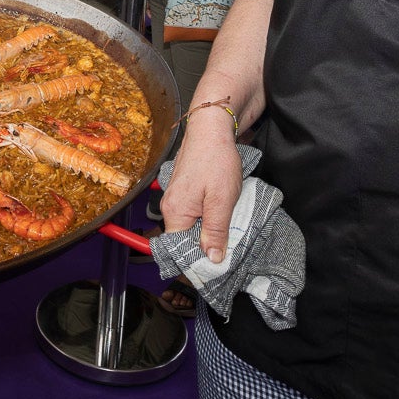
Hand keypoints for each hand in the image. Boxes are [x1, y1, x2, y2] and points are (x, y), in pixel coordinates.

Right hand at [161, 107, 243, 262]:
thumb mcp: (221, 200)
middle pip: (184, 240)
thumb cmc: (216, 160)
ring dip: (208, 232)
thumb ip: (215, 231)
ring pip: (190, 227)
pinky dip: (207, 219)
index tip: (216, 270)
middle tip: (228, 252)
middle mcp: (170, 206)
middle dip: (204, 248)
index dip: (197, 261)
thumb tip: (212, 259)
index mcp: (175, 212)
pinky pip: (193, 214)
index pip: (179, 250)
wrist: (212, 129)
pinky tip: (222, 217)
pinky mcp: (185, 191)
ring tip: (228, 235)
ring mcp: (177, 198)